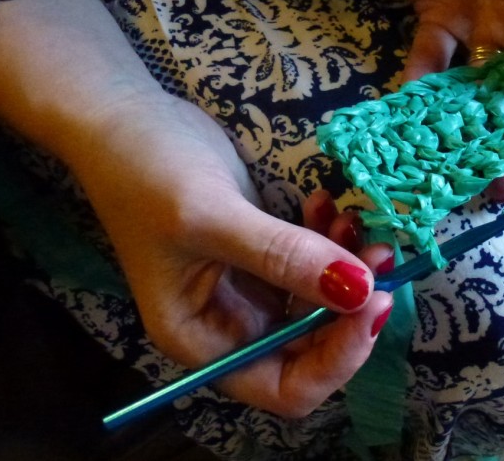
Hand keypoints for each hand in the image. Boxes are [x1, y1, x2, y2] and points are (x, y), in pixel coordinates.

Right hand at [66, 93, 393, 417]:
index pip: (287, 387)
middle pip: (313, 349)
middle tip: (382, 254)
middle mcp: (229, 326)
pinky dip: (330, 241)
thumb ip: (284, 257)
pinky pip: (314, 265)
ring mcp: (248, 289)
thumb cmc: (147, 173)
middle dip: (352, 308)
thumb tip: (361, 290)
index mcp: (204, 341)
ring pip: (322, 304)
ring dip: (348, 269)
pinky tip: (326, 203)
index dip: (338, 359)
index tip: (375, 302)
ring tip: (354, 219)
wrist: (121, 116)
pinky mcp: (264, 254)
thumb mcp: (214, 217)